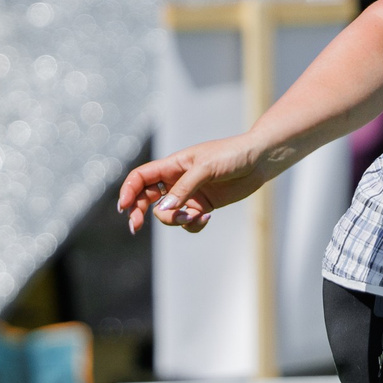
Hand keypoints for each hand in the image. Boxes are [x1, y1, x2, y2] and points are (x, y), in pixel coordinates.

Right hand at [115, 134, 275, 234]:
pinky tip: (207, 218)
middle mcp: (176, 180)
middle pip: (147, 198)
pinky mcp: (203, 206)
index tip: (123, 207)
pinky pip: (188, 222)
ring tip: (194, 216)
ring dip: (175, 220)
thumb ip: (184, 188)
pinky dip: (193, 225)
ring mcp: (189, 195)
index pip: (141, 178)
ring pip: (168, 214)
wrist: (259, 160)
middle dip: (138, 212)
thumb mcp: (206, 168)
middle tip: (135, 227)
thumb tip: (164, 209)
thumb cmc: (231, 155)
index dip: (128, 191)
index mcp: (172, 165)